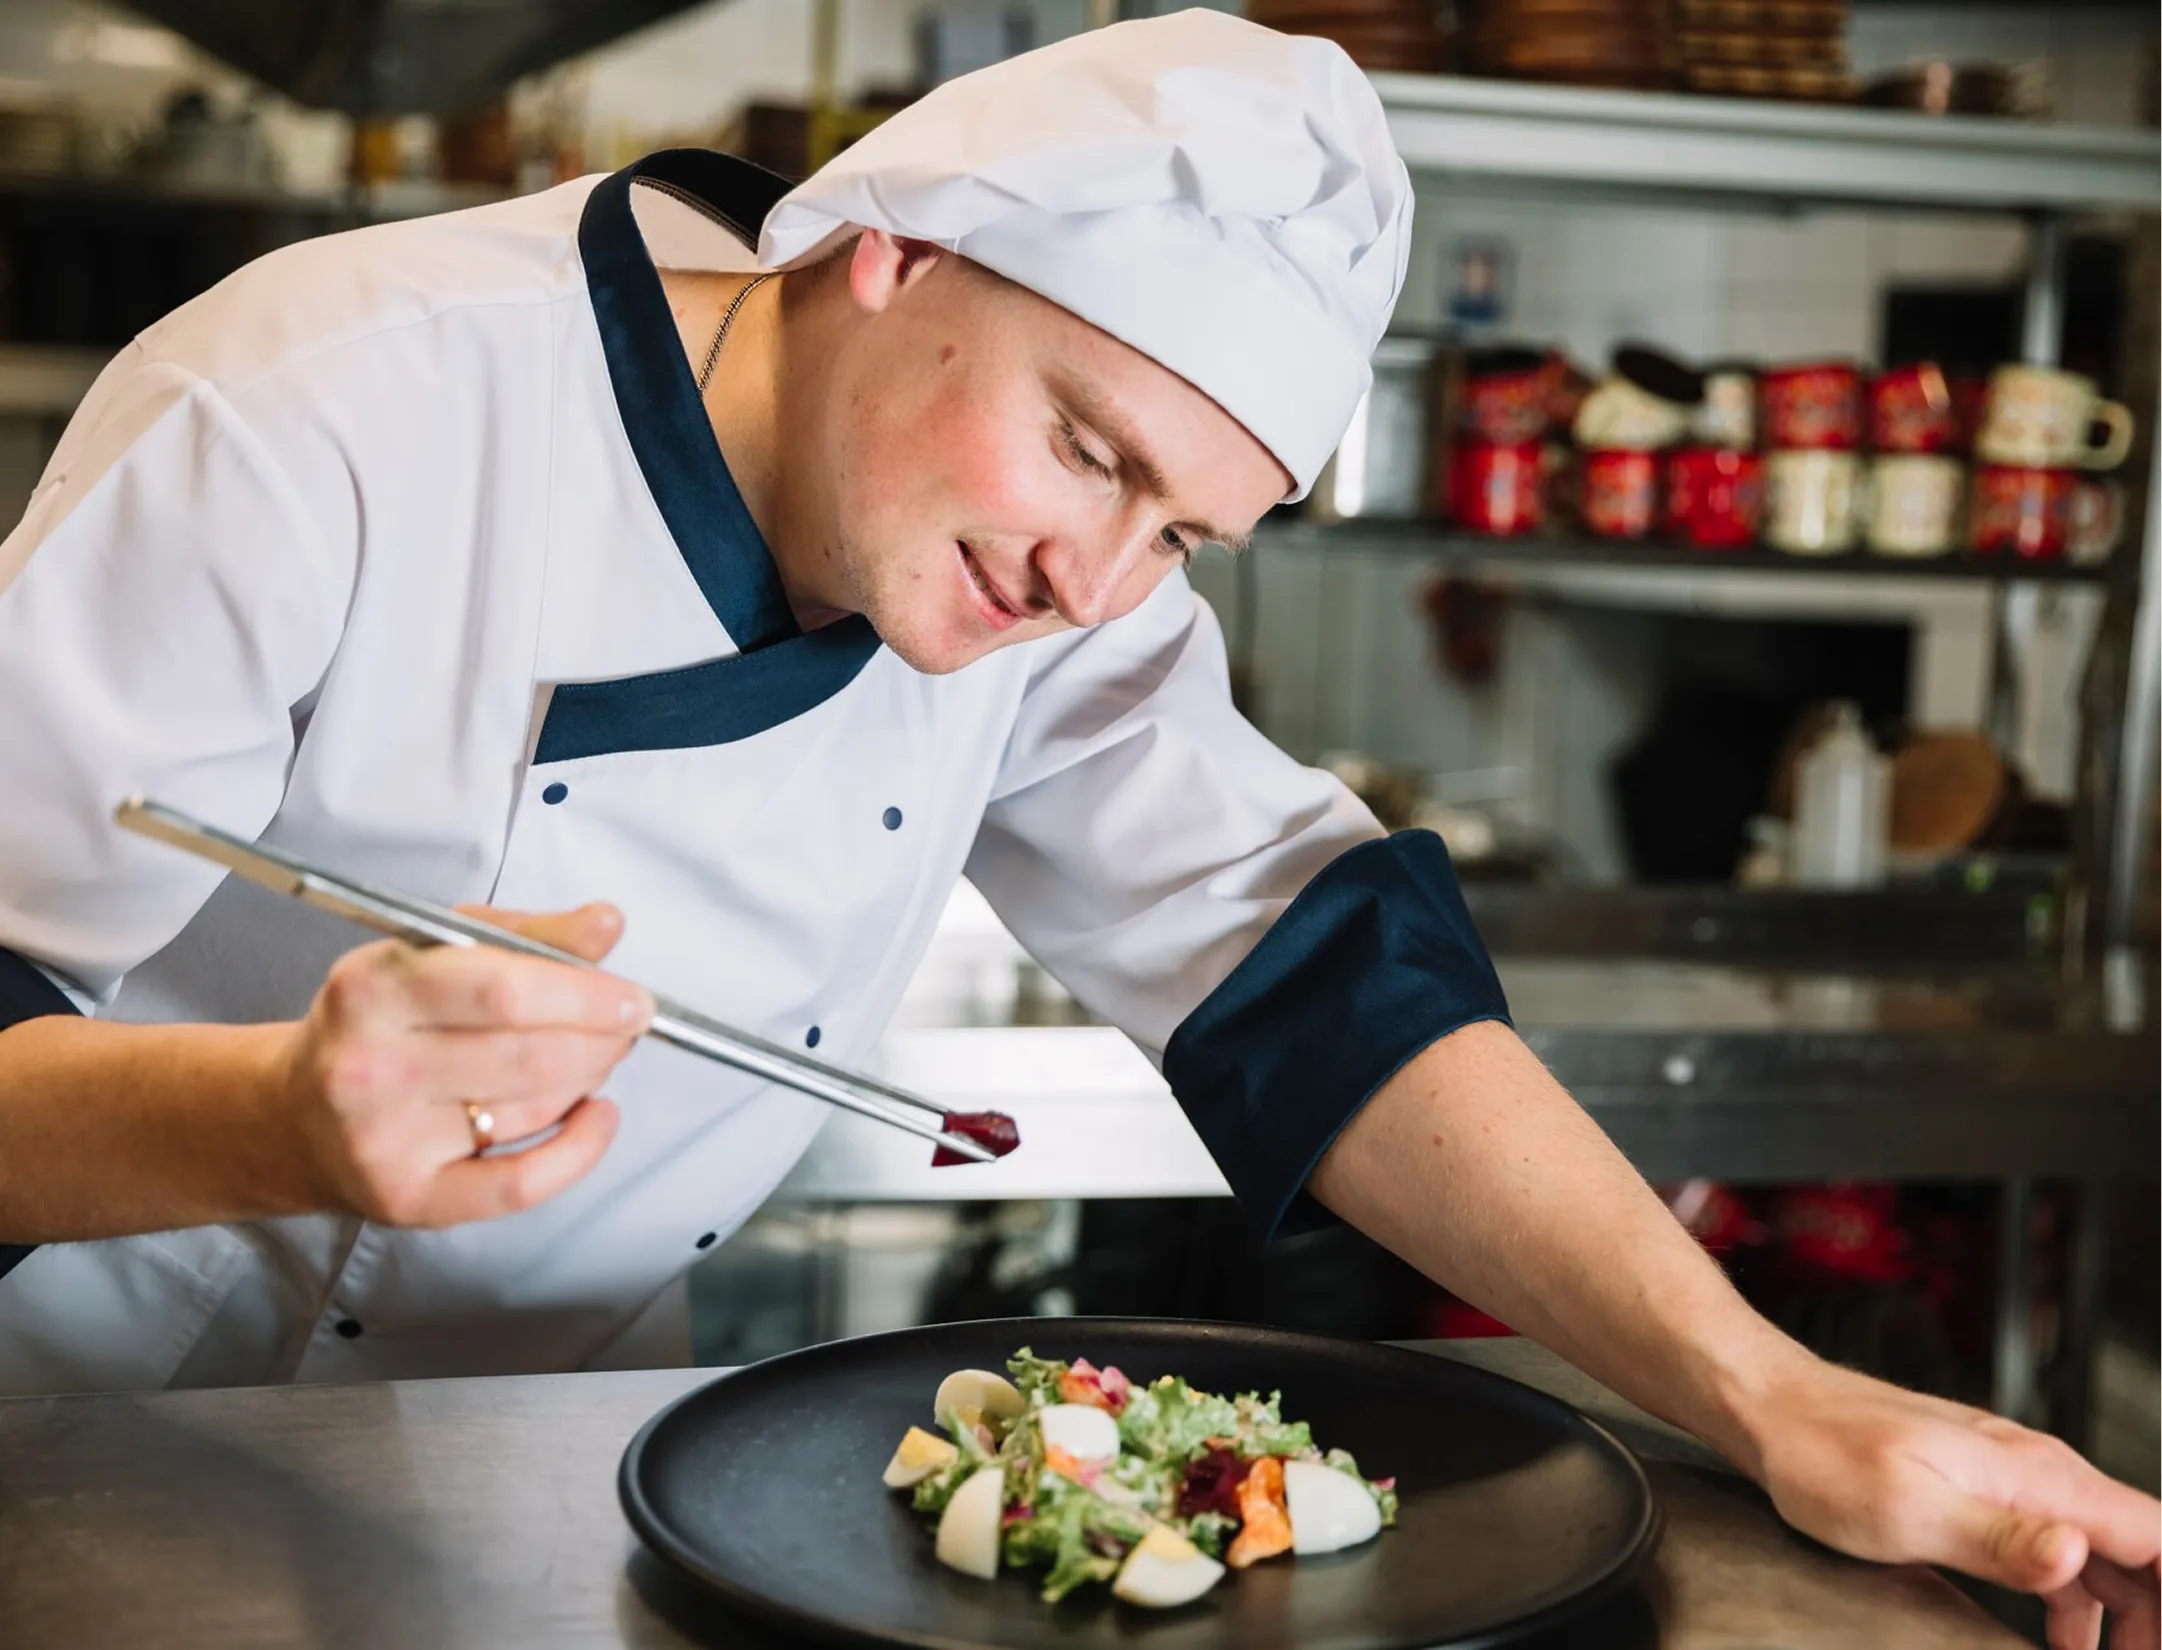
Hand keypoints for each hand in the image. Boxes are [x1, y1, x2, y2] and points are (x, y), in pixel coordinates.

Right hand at [274, 903, 651, 1227]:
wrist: (291, 1117)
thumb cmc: (378, 1025)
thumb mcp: (431, 956)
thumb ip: (524, 936)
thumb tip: (605, 923)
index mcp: (371, 988)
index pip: (504, 989)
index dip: (586, 995)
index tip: (633, 998)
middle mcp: (370, 1066)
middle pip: (526, 1054)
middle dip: (600, 1039)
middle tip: (628, 1027)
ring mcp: (385, 1139)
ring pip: (531, 1107)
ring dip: (589, 1078)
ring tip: (598, 1057)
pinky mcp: (408, 1198)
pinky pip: (519, 1184)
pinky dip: (578, 1151)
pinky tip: (598, 1119)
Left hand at [1749, 1356, 2158, 1648]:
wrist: (1772, 1409)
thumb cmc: (1823, 1450)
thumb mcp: (1907, 1510)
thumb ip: (1998, 1539)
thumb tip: (2075, 1553)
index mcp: (2035, 1475)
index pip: (2157, 1535)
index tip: (2160, 1645)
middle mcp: (2036, 1472)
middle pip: (2144, 1553)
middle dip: (2154, 1618)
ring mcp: (2011, 1481)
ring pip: (2103, 1554)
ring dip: (2123, 1615)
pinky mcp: (1981, 1493)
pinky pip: (2054, 1550)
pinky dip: (2075, 1599)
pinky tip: (2063, 1637)